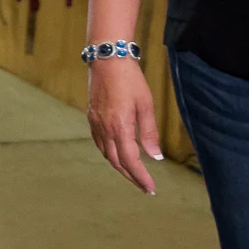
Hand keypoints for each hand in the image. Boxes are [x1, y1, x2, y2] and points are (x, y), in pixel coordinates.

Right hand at [87, 56, 163, 193]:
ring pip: (107, 155)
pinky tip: (118, 154)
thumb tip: (156, 157)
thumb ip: (149, 133)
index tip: (150, 188)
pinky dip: (110, 154)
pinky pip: (100, 144)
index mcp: (120, 128)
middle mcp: (105, 130)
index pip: (131, 161)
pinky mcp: (92, 119)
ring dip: (121, 167)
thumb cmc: (130, 80)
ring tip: (134, 173)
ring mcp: (96, 125)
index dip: (141, 177)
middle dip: (132, 177)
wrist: (107, 60)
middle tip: (145, 187)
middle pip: (117, 163)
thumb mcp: (145, 105)